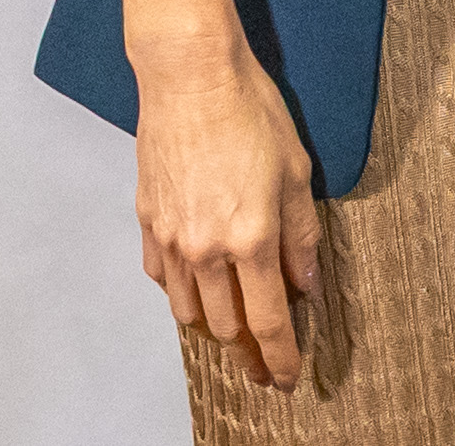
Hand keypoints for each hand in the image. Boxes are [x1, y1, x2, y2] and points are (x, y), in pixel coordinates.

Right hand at [132, 36, 320, 390]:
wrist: (190, 77)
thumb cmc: (249, 112)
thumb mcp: (297, 172)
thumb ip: (302, 234)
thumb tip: (306, 282)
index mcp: (252, 238)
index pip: (269, 321)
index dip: (280, 358)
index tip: (286, 379)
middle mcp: (208, 249)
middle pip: (226, 327)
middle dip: (248, 353)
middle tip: (262, 364)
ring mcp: (172, 238)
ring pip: (189, 311)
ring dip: (214, 329)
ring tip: (233, 333)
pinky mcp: (148, 221)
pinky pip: (164, 280)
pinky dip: (182, 294)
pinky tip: (197, 291)